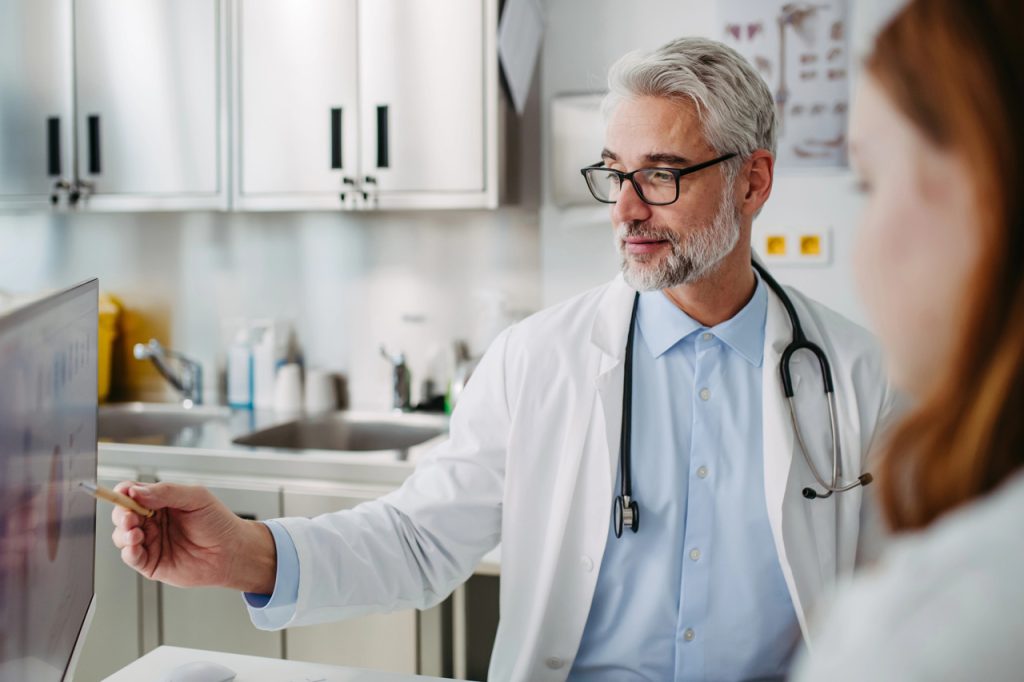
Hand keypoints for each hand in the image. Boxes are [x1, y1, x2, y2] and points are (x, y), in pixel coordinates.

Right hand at [110, 481, 276, 593]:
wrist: (232, 552)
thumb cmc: (219, 523)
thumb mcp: (196, 498)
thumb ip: (166, 492)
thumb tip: (136, 491)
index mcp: (161, 501)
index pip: (132, 493)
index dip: (123, 493)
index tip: (123, 494)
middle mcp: (153, 521)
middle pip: (123, 514)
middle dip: (122, 514)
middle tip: (130, 516)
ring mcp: (151, 541)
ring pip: (122, 536)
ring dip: (123, 533)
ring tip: (135, 532)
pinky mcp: (152, 562)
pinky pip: (131, 557)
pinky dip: (128, 551)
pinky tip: (135, 546)